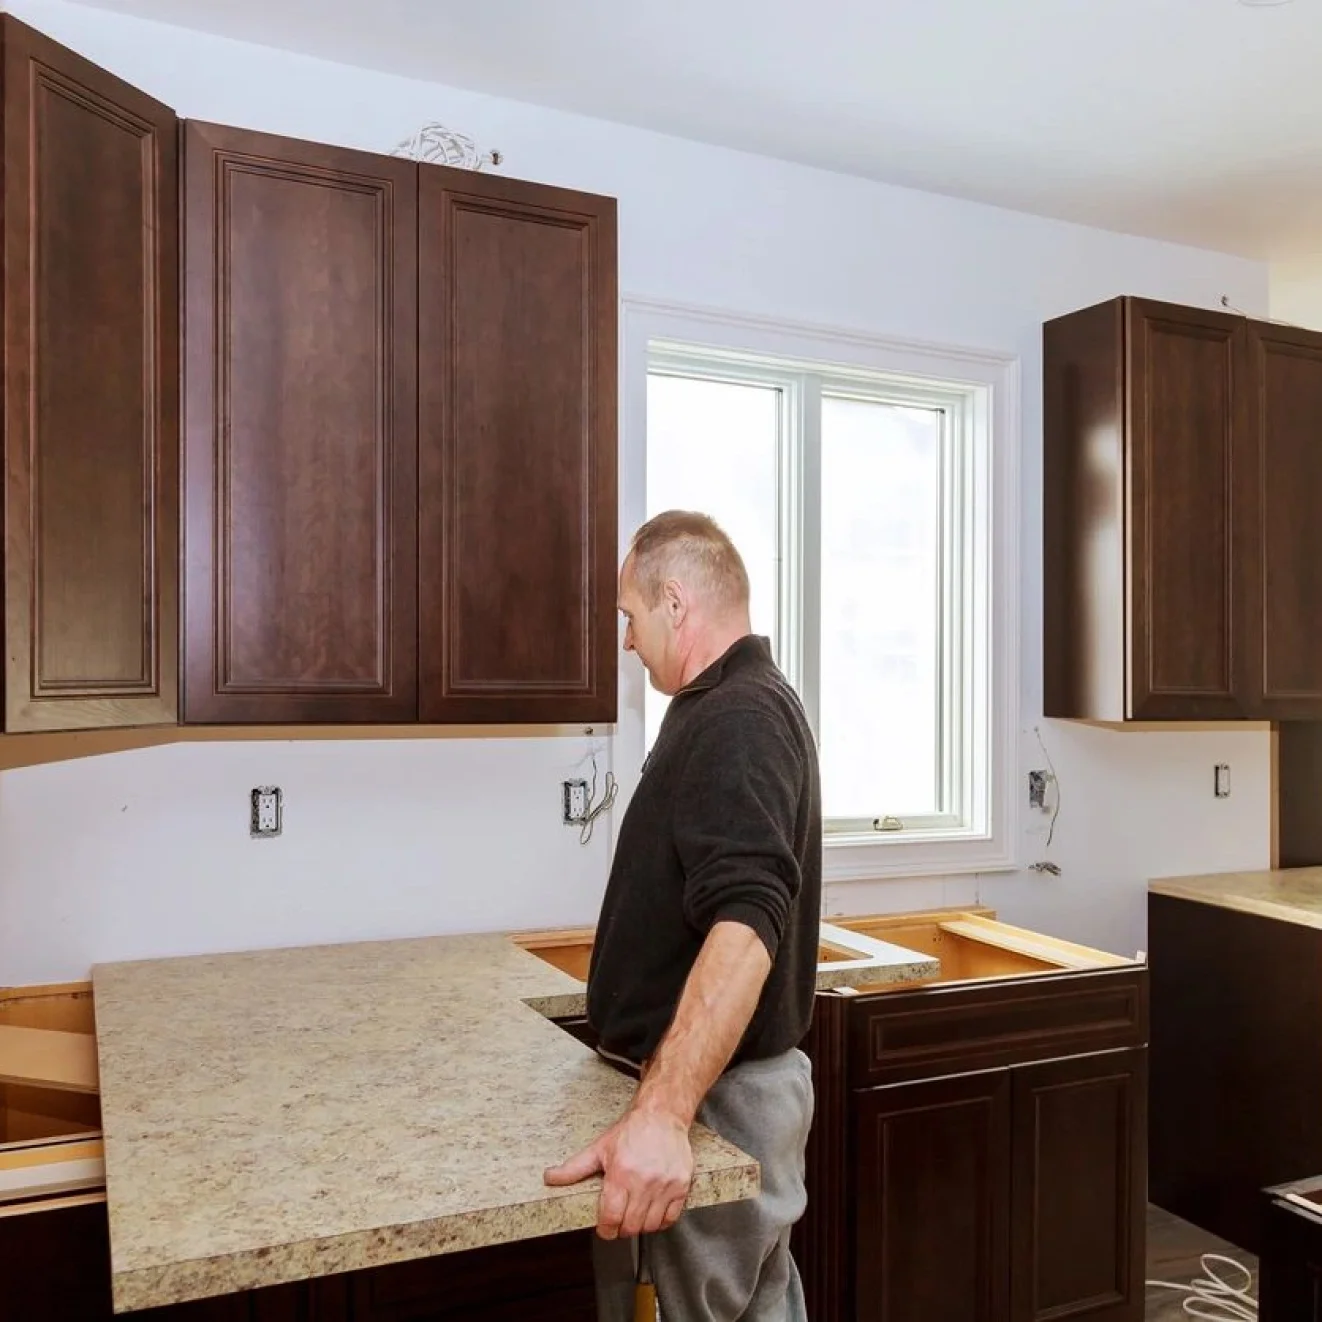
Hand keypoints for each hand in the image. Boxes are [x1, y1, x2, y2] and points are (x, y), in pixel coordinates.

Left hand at [543, 1108, 693, 1238]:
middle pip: (630, 1226)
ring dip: (640, 1226)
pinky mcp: (681, 1186)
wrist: (662, 1115)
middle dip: (621, 1228)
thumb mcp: (599, 1148)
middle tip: (619, 1220)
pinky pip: (671, 1219)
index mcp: (620, 1173)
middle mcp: (644, 1181)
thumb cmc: (630, 1131)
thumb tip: (549, 1178)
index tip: (605, 1227)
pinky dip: (660, 1221)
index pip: (610, 1218)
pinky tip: (653, 1211)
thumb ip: (574, 1168)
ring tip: (635, 1214)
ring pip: (650, 1225)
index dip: (605, 1229)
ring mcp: (665, 1185)